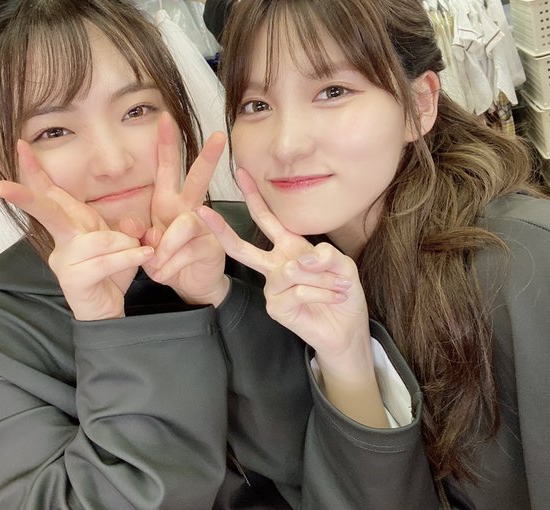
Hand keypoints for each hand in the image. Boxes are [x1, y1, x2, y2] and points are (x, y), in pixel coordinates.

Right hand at [0, 141, 153, 320]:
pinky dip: (128, 257)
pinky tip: (144, 256)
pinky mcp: (74, 280)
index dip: (36, 171)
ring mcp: (64, 261)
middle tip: (0, 186)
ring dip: (124, 244)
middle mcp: (63, 241)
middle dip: (26, 196)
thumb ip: (127, 228)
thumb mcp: (124, 244)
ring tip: (140, 250)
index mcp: (72, 226)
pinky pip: (105, 261)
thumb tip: (132, 224)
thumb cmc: (112, 274)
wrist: (108, 312)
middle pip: (47, 212)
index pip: (52, 194)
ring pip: (96, 240)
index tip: (22, 146)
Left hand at [143, 113, 229, 306]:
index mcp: (169, 203)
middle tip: (218, 137)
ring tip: (156, 265)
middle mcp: (188, 210)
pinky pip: (187, 250)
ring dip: (166, 247)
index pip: (167, 169)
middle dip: (208, 158)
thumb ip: (138, 233)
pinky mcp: (211, 246)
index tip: (164, 117)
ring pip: (185, 224)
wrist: (189, 285)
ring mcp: (204, 227)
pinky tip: (164, 273)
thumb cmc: (168, 259)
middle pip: (199, 179)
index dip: (165, 144)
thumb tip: (138, 228)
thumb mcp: (145, 244)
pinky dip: (171, 265)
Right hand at [198, 169, 387, 426]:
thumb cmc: (342, 293)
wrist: (346, 327)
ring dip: (321, 277)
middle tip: (202, 211)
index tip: (241, 171)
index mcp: (289, 247)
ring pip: (289, 270)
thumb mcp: (343, 266)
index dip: (255, 196)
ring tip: (339, 286)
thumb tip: (303, 258)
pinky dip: (320, 292)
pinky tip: (332, 298)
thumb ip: (327, 256)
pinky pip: (297, 290)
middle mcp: (275, 265)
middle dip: (222, 229)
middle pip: (243, 246)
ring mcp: (272, 287)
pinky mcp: (275, 307)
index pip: (268, 219)